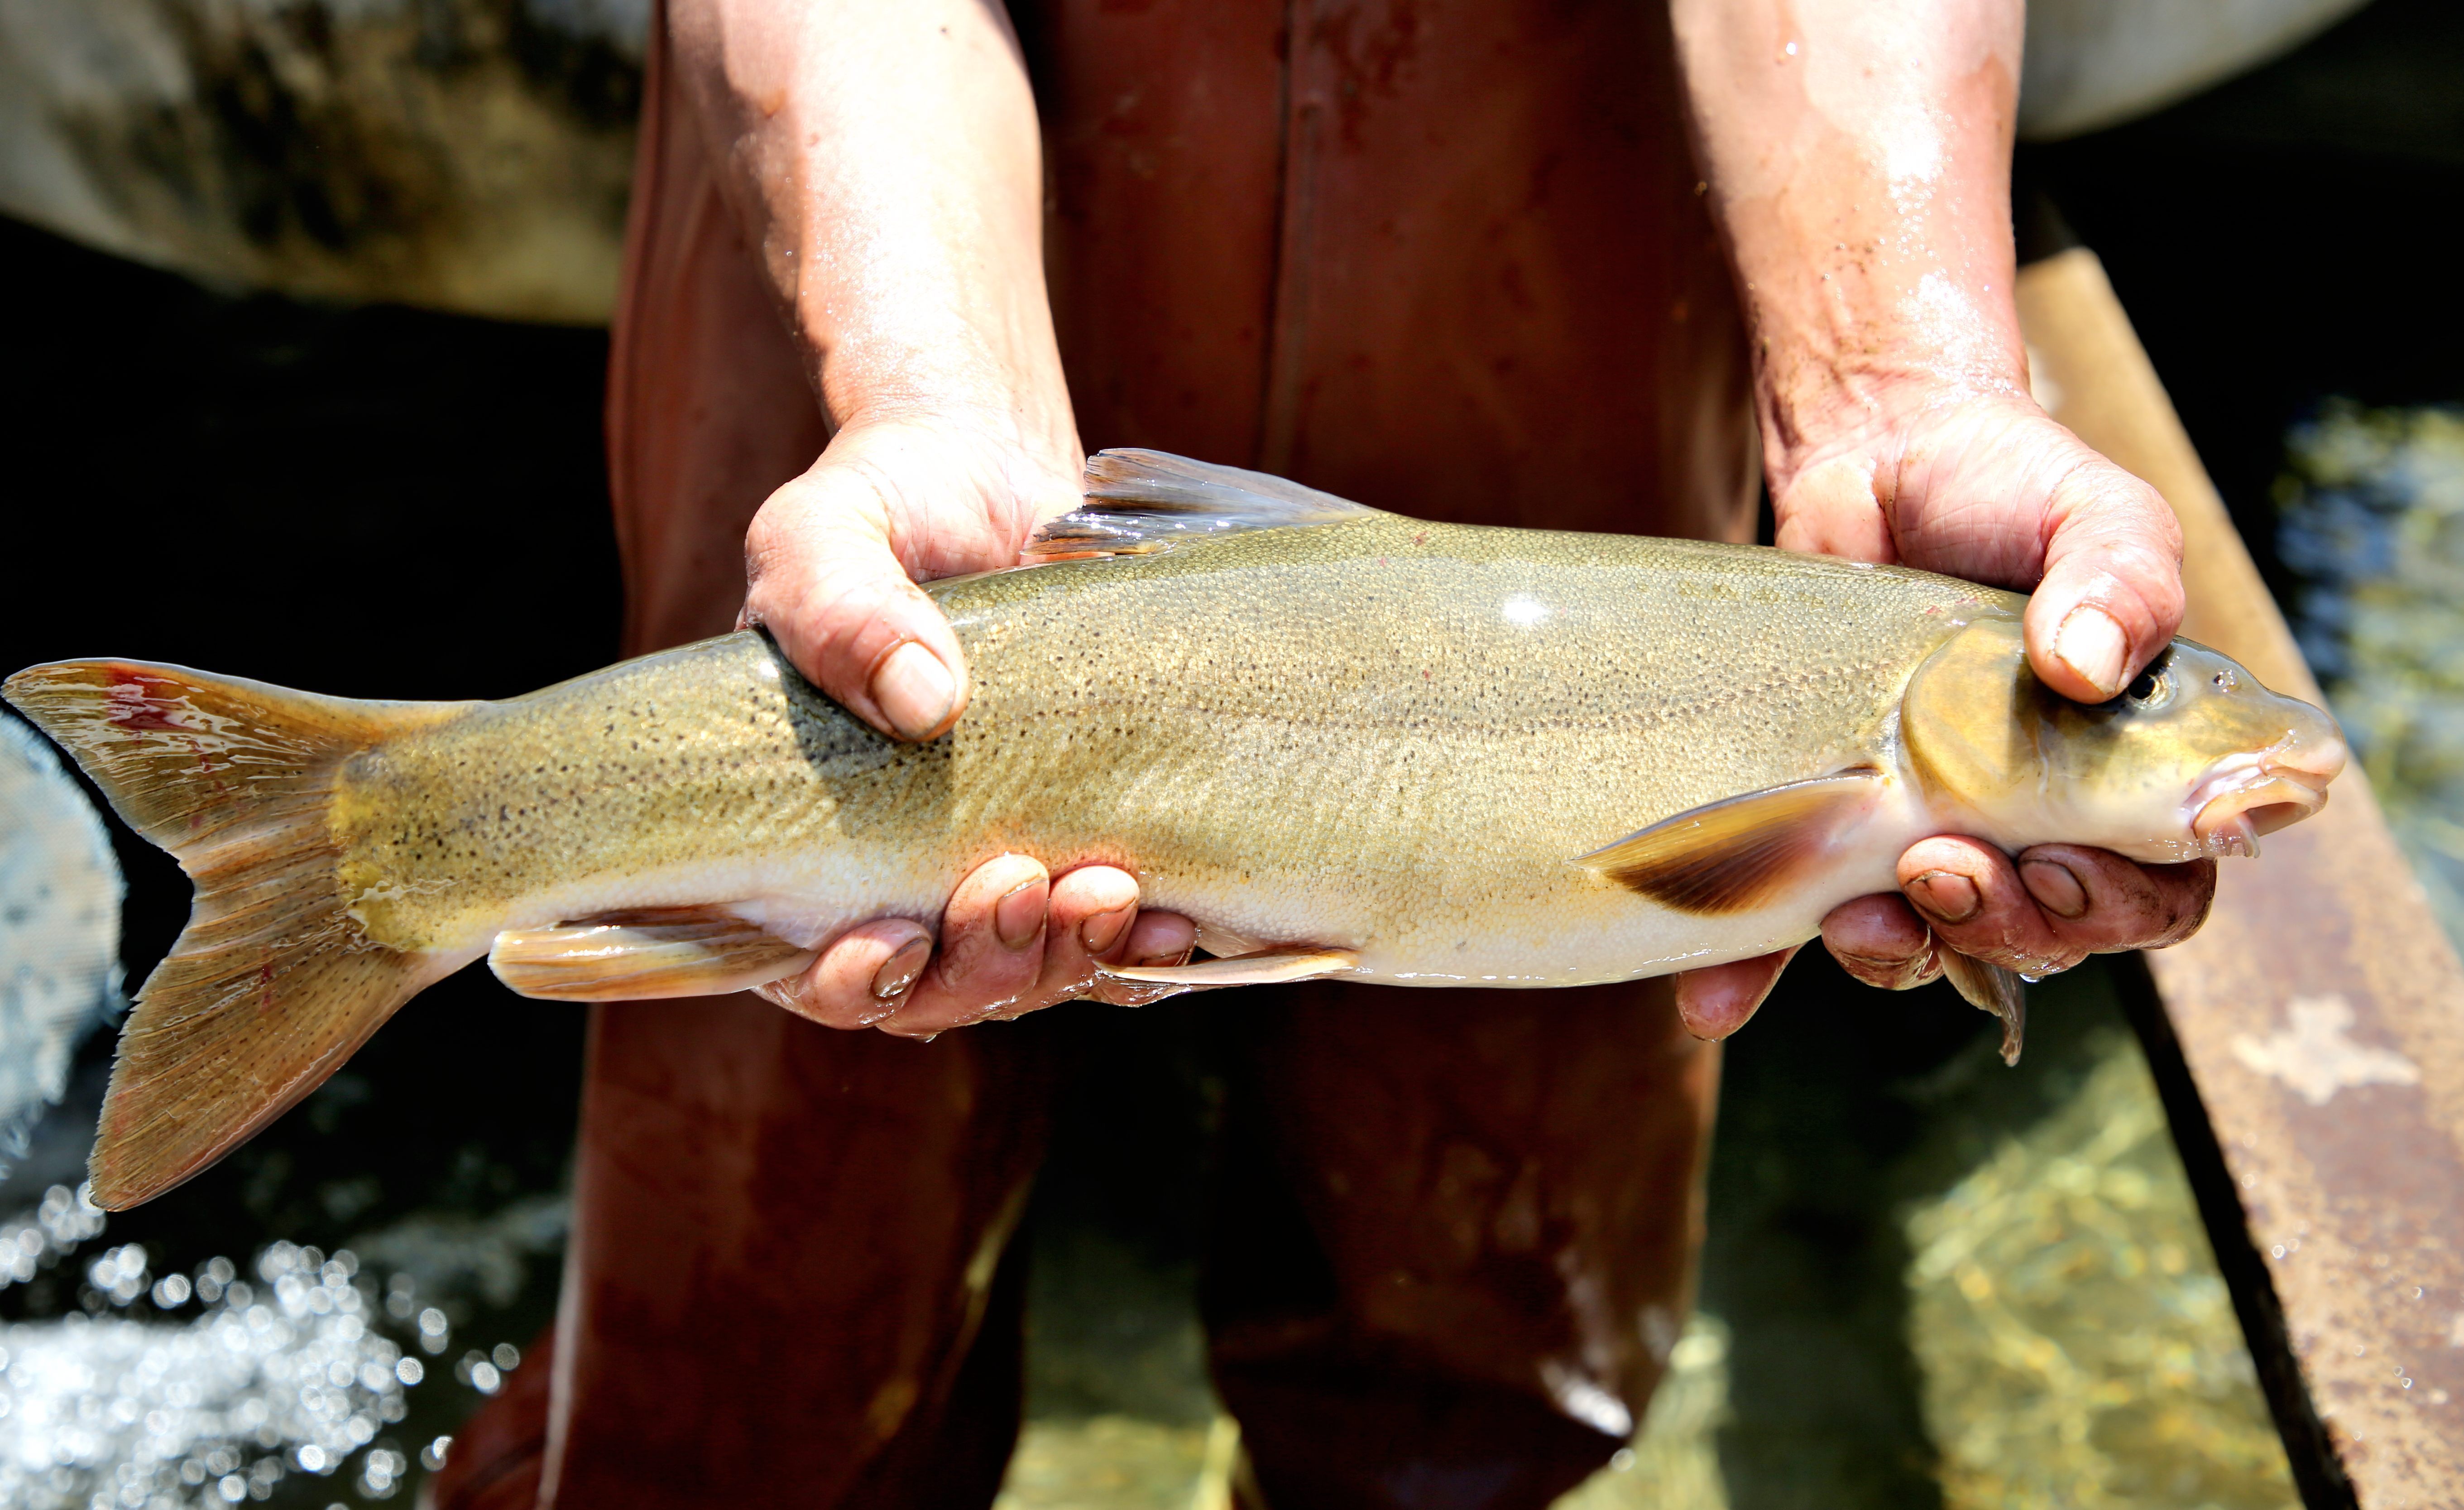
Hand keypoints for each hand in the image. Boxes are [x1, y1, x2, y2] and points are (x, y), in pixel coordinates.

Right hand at [742, 418, 1194, 1033]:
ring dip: (1067, 959)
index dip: (848, 983)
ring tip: (1110, 895)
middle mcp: (895, 878)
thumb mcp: (824, 534)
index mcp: (797, 839)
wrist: (993, 471)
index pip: (806, 967)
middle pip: (932, 993)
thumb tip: (921, 699)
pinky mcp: (1086, 844)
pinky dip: (1141, 946)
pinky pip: (1115, 940)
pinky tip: (1176, 919)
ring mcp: (996, 869)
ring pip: (1029, 975)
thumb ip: (837, 607)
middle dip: (981, 965)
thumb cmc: (883, 507)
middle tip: (1020, 884)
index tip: (896, 937)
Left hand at [1670, 395, 2216, 1040]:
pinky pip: (1783, 921)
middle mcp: (2026, 819)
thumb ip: (2122, 578)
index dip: (2116, 908)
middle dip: (1997, 926)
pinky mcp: (1820, 818)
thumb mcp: (2092, 513)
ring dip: (1894, 950)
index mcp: (2121, 775)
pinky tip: (1706, 1001)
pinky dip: (1746, 969)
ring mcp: (1918, 824)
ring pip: (1924, 944)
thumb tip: (2089, 661)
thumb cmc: (2012, 484)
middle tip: (1940, 863)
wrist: (1877, 450)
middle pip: (2041, 937)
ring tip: (1855, 908)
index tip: (2056, 861)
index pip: (2154, 892)